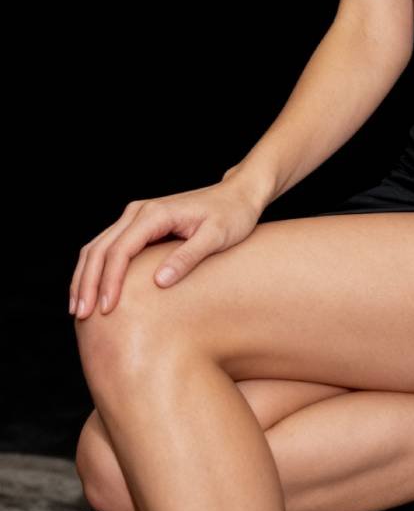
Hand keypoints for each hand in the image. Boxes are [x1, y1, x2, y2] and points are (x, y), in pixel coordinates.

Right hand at [69, 177, 263, 319]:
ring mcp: (136, 216)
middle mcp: (139, 211)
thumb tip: (159, 282)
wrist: (239, 195)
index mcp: (155, 214)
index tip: (105, 310)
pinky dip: (95, 269)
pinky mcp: (140, 225)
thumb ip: (188, 257)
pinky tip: (94, 291)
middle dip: (87, 283)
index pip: (120, 250)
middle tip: (81, 316)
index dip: (109, 281)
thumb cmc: (233, 215)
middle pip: (100, 248)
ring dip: (85, 277)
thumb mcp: (217, 237)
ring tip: (78, 309)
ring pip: (97, 247)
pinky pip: (109, 247)